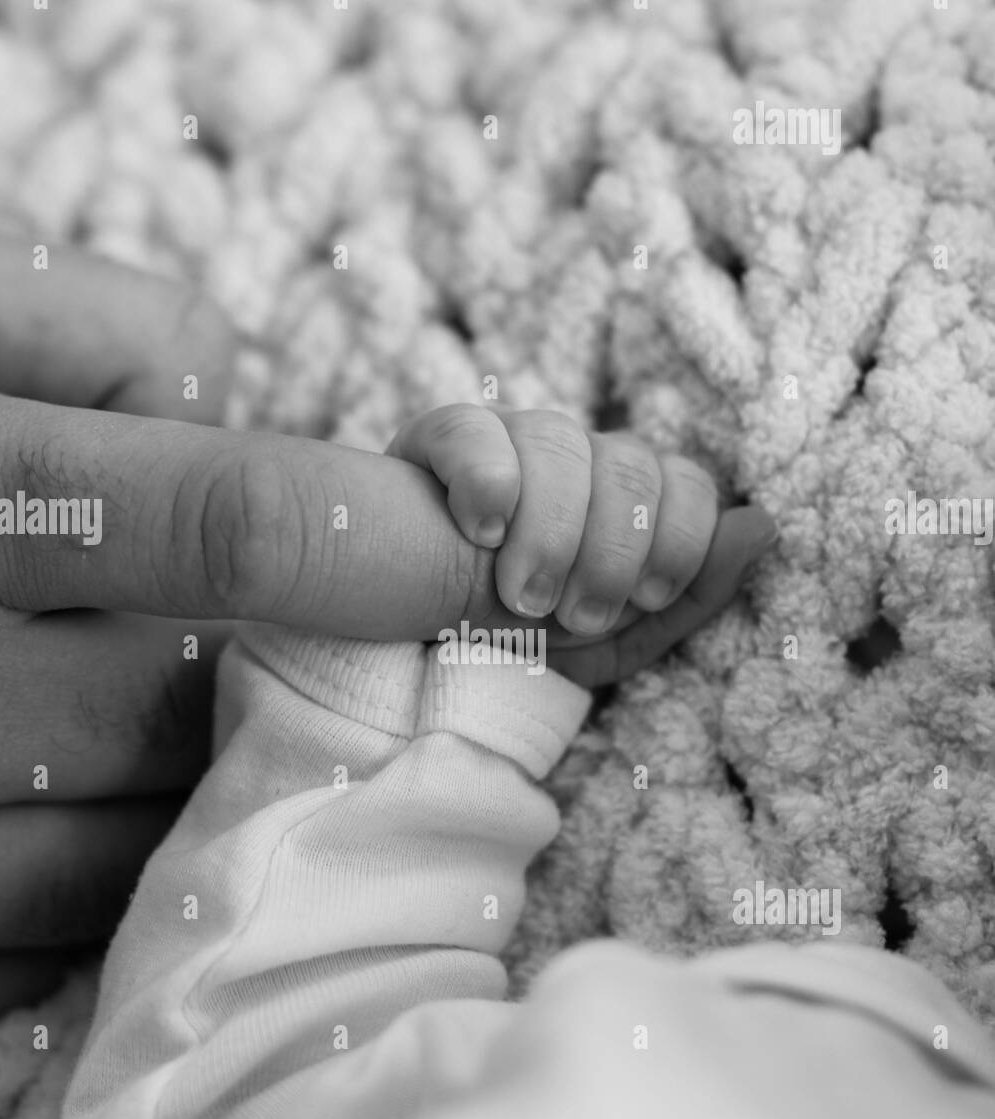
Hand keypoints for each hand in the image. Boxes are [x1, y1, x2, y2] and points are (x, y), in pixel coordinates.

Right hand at [386, 403, 776, 685]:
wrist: (401, 636)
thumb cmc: (507, 637)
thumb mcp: (610, 642)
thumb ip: (689, 592)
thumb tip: (765, 526)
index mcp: (622, 499)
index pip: (688, 484)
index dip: (676, 542)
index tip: (637, 601)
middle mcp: (576, 457)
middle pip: (633, 465)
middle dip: (613, 554)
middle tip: (574, 613)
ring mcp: (509, 436)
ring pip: (563, 444)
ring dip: (552, 534)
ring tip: (520, 599)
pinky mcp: (439, 434)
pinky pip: (479, 430)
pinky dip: (488, 484)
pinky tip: (478, 532)